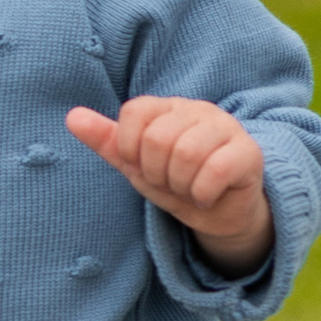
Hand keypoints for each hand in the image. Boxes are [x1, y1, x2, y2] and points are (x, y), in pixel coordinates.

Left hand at [66, 95, 273, 273]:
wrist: (219, 214)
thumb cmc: (175, 182)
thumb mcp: (136, 164)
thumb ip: (106, 140)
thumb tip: (72, 117)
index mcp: (167, 107)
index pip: (134, 112)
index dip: (130, 149)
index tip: (143, 167)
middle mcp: (198, 109)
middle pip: (157, 137)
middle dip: (156, 173)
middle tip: (170, 183)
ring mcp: (226, 127)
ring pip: (185, 153)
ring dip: (180, 185)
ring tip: (188, 188)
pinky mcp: (249, 152)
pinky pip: (214, 171)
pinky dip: (201, 193)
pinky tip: (206, 196)